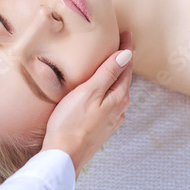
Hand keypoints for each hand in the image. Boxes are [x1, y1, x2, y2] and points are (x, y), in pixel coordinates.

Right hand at [41, 32, 133, 180]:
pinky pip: (107, 104)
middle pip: (123, 80)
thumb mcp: (89, 93)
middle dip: (122, 63)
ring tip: (107, 67)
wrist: (63, 155)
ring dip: (113, 79)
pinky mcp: (99, 128)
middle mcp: (118, 109)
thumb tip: (126, 55)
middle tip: (118, 46)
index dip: (126, 49)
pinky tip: (96, 93)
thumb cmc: (71, 123)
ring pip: (115, 93)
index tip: (126, 33)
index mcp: (118, 97)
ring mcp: (110, 121)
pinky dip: (105, 93)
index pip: (126, 67)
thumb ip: (107, 74)